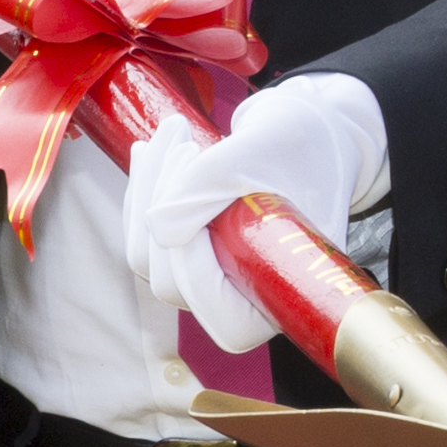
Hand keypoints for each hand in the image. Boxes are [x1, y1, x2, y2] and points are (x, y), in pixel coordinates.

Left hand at [119, 75, 388, 358]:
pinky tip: (151, 150)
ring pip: (146, 256)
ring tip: (176, 132)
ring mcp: (208, 278)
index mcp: (282, 294)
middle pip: (171, 282)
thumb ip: (207, 187)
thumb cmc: (298, 146)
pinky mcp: (183, 254)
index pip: (222, 314)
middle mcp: (240, 297)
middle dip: (165, 208)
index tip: (201, 200)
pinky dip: (142, 189)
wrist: (304, 133)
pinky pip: (141, 235)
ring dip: (149, 190)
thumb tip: (157, 225)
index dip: (197, 269)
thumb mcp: (259, 154)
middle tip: (188, 148)